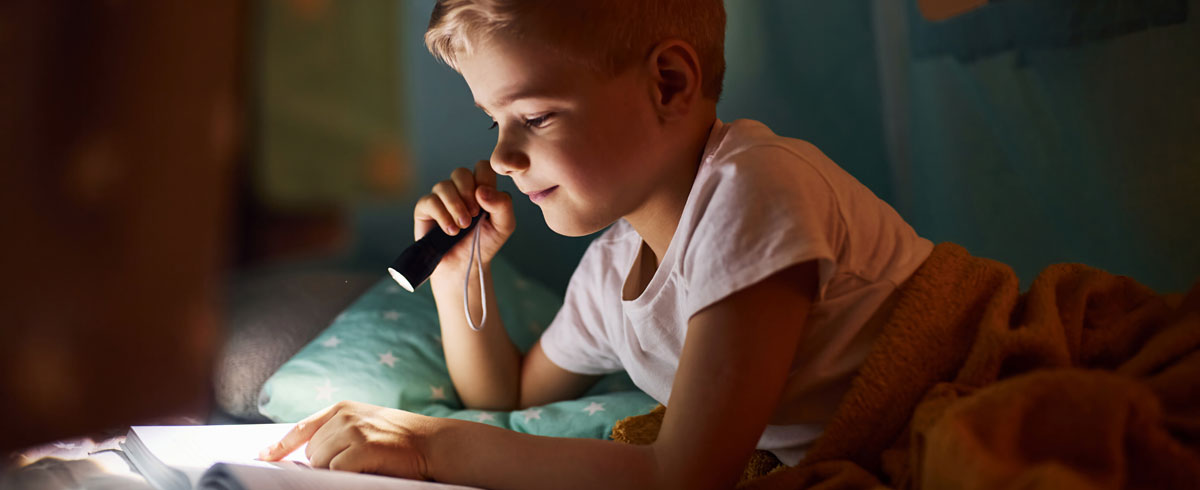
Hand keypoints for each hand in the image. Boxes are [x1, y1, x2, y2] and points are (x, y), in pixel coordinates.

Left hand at [258, 401, 437, 478]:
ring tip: (362, 466)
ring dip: (335, 471)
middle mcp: (344, 417)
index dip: (280, 445)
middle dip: (324, 464)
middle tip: (352, 465)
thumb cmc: (400, 438)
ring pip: (320, 463)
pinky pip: (336, 471)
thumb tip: (308, 453)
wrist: (433, 443)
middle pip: (311, 452)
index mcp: (342, 409)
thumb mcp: (366, 424)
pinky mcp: (363, 449)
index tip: (263, 456)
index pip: (302, 428)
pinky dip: (345, 476)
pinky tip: (365, 470)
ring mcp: (354, 432)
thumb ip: (338, 431)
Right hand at [413, 160, 515, 277]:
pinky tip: (450, 230)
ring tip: (463, 226)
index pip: (482, 167)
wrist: (466, 264)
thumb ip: (502, 205)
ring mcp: (441, 197)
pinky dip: (442, 215)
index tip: (486, 202)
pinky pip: (430, 201)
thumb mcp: (504, 225)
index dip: (485, 180)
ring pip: (443, 186)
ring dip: (455, 206)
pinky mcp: (425, 209)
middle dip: (468, 193)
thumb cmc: (485, 242)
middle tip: (474, 215)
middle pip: (460, 173)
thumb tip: (482, 190)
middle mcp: (460, 189)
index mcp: (480, 187)